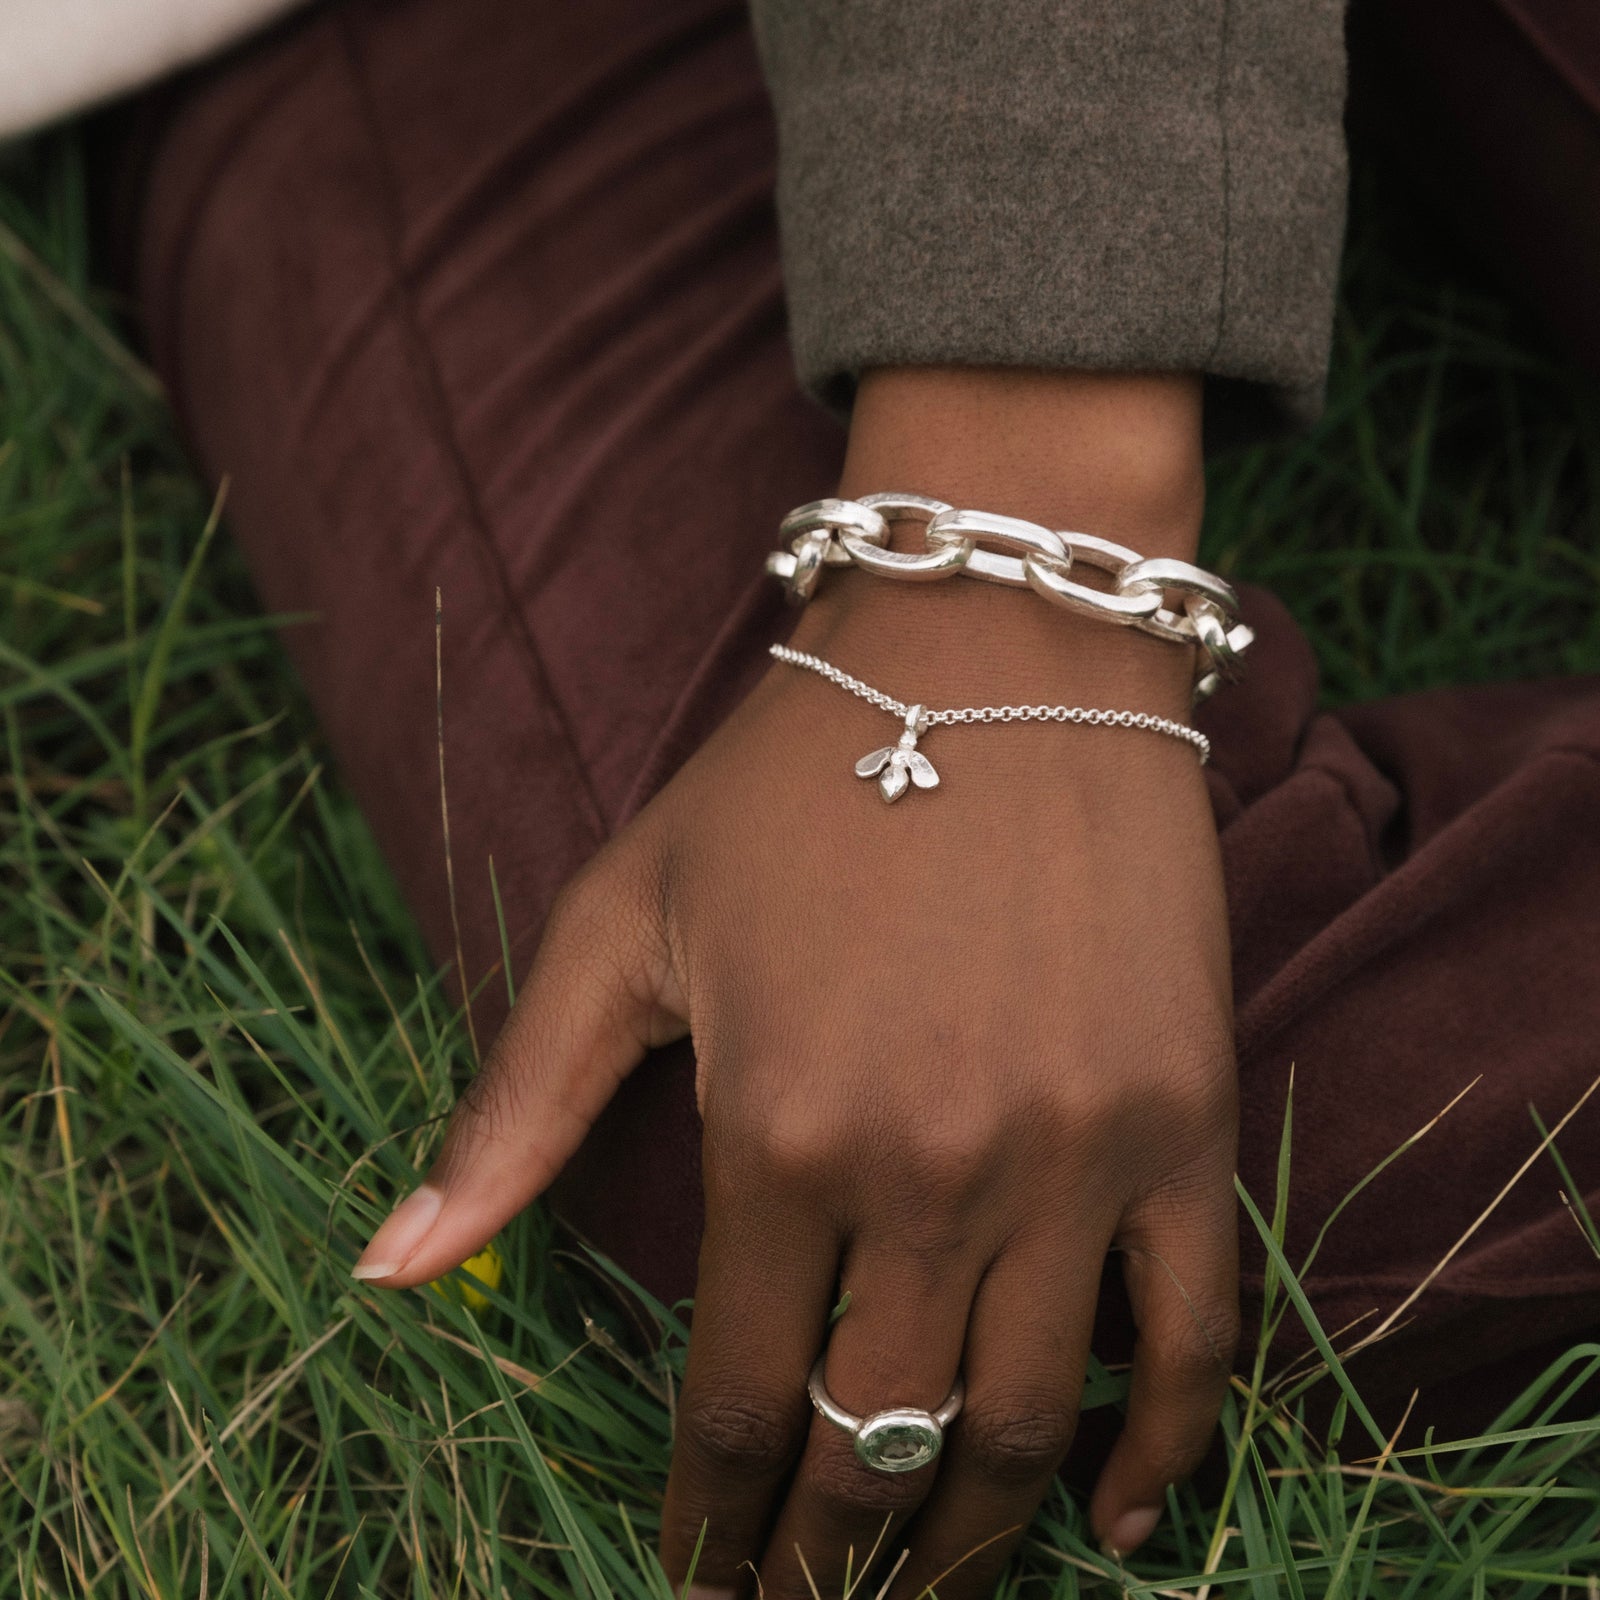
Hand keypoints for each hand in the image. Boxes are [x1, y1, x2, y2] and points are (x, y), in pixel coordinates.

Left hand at [353, 367, 1240, 1595]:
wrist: (996, 645)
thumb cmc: (793, 776)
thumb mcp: (622, 917)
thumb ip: (515, 1107)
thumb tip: (386, 1271)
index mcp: (780, 1132)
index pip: (738, 1404)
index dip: (711, 1525)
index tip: (698, 1581)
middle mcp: (934, 1170)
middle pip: (873, 1445)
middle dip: (822, 1566)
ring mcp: (1076, 1153)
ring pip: (1024, 1425)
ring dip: (965, 1545)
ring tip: (915, 1595)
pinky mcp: (1185, 1120)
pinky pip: (1198, 1334)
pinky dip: (1165, 1453)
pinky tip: (1120, 1527)